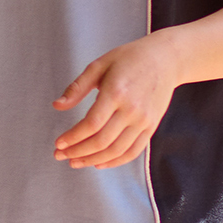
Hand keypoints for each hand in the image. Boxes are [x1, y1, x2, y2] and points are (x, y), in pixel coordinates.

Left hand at [53, 35, 185, 168]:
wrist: (165, 59)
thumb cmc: (129, 59)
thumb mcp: (99, 65)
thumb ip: (77, 87)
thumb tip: (57, 106)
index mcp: (116, 92)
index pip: (91, 124)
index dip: (73, 137)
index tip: (59, 144)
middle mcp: (132, 109)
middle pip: (102, 141)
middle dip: (78, 152)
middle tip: (60, 156)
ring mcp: (144, 120)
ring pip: (116, 150)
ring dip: (93, 160)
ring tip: (76, 162)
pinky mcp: (151, 126)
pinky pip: (133, 151)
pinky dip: (115, 161)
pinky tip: (99, 163)